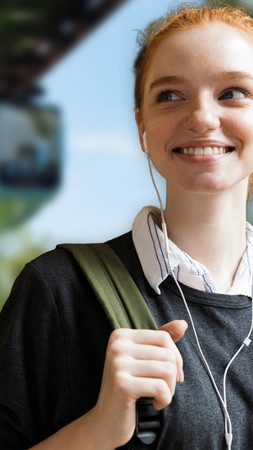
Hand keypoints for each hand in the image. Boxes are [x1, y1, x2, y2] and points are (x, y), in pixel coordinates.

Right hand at [90, 320, 187, 448]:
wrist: (106, 422)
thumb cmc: (129, 388)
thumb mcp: (144, 360)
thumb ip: (162, 341)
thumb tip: (183, 323)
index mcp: (120, 335)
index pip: (163, 337)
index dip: (175, 357)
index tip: (171, 374)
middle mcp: (117, 346)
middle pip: (167, 353)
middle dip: (173, 376)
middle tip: (164, 389)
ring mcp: (117, 364)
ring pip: (167, 370)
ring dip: (170, 389)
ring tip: (159, 396)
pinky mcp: (122, 384)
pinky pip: (161, 387)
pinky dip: (165, 399)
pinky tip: (156, 404)